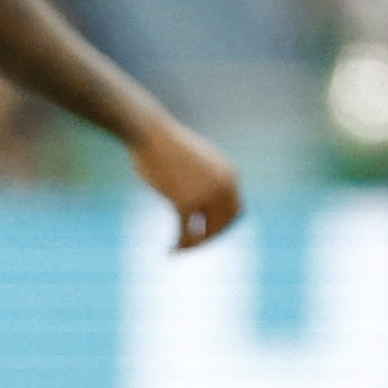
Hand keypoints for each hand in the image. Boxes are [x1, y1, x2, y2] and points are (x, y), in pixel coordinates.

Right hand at [130, 116, 240, 250]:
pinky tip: (169, 250)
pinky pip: (187, 232)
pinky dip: (180, 244)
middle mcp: (224, 186)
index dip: (222, 226)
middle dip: (209, 238)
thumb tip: (199, 194)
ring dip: (194, 245)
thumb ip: (202, 176)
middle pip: (224, 223)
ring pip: (207, 232)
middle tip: (192, 245)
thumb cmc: (165, 145)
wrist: (151, 136)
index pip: (235, 211)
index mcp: (229, 175)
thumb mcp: (193, 159)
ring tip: (178, 252)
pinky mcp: (186, 202)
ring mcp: (207, 195)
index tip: (205, 233)